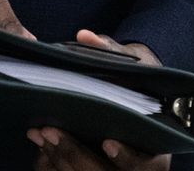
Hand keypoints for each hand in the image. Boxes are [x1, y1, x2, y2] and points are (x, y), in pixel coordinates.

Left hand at [23, 32, 169, 169]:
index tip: (108, 141)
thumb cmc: (141, 83)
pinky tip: (40, 145)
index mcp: (154, 149)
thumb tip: (85, 36)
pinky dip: (53, 165)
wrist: (139, 100)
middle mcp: (135, 170)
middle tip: (50, 130)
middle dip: (75, 154)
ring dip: (58, 159)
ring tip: (38, 133)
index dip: (127, 156)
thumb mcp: (136, 65)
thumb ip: (111, 52)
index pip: (144, 164)